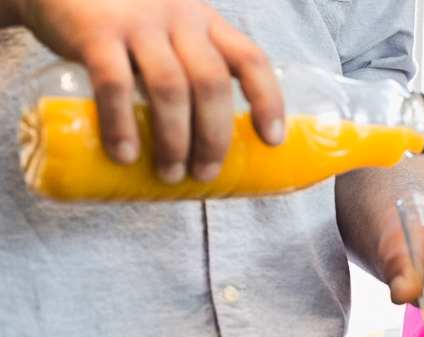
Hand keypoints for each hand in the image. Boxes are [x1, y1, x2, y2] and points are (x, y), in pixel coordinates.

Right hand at [13, 0, 283, 181]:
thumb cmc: (121, 21)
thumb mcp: (168, 31)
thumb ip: (187, 67)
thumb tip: (205, 142)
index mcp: (205, 22)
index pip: (251, 59)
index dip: (267, 101)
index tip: (271, 141)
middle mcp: (180, 18)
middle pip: (212, 83)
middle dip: (214, 136)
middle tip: (205, 174)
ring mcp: (138, 24)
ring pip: (170, 88)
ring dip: (174, 138)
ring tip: (170, 173)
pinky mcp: (95, 32)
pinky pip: (114, 84)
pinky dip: (121, 123)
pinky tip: (124, 154)